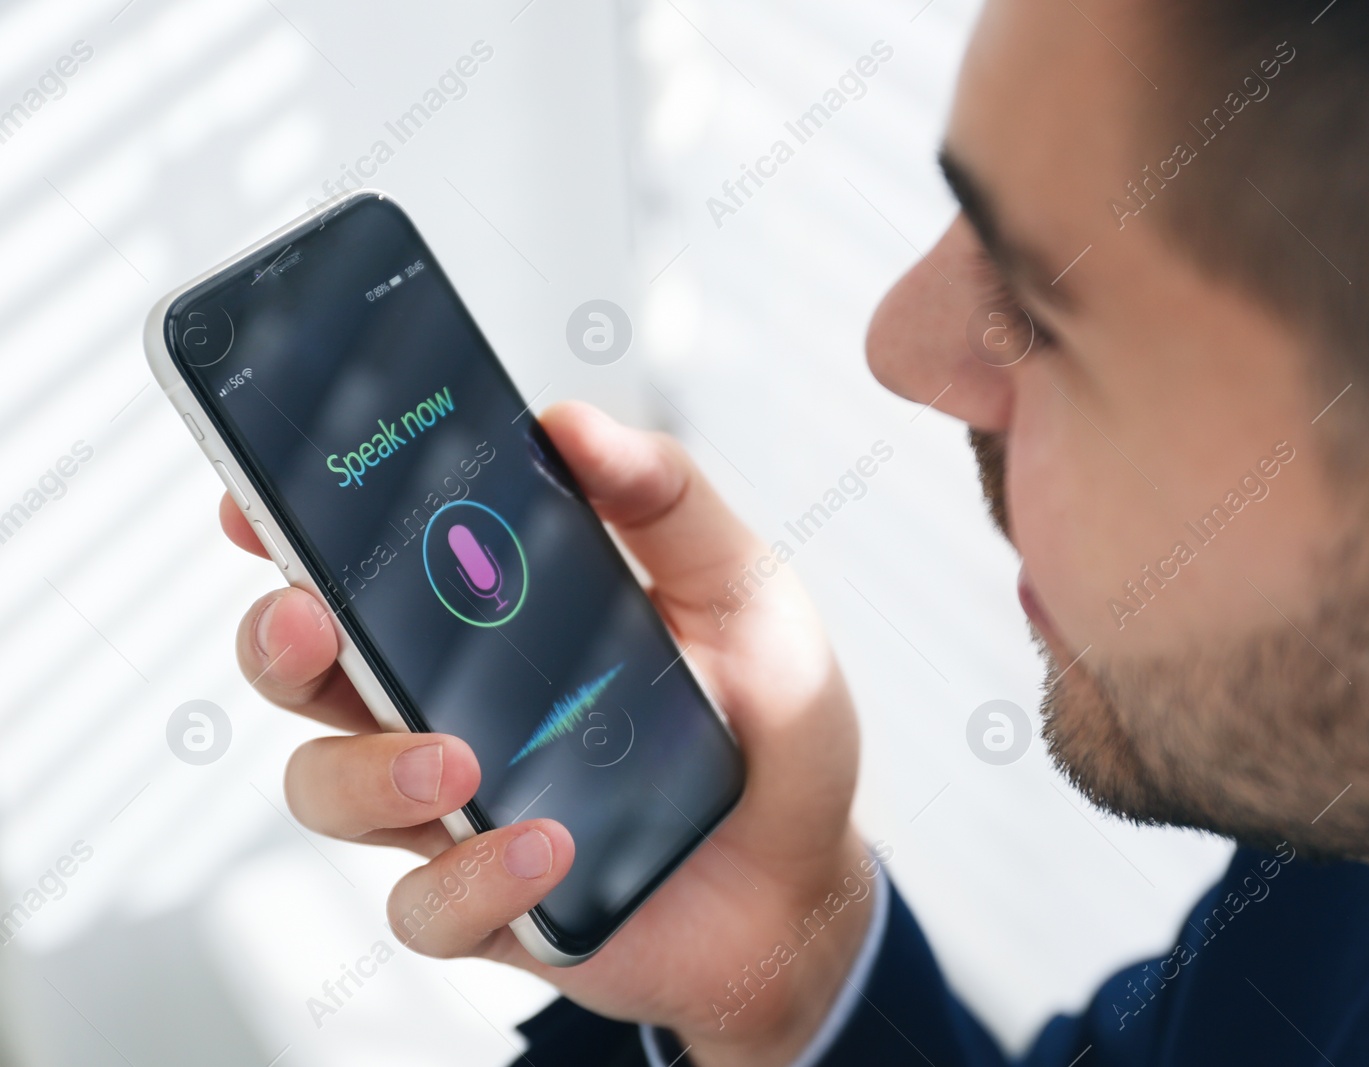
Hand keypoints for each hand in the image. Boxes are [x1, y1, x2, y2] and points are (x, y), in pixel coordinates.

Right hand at [222, 401, 871, 1066]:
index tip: (256, 498)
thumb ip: (665, 501)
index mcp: (491, 618)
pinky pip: (423, 906)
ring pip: (328, 788)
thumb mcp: (738, 587)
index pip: (361, 562)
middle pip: (305, 669)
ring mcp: (456, 809)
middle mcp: (448, 705)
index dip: (289, 528)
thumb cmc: (766, 722)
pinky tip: (548, 846)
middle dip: (281, 638)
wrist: (807, 871)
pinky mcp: (486, 904)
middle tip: (314, 616)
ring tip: (461, 761)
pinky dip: (473, 878)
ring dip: (372, 769)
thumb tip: (571, 423)